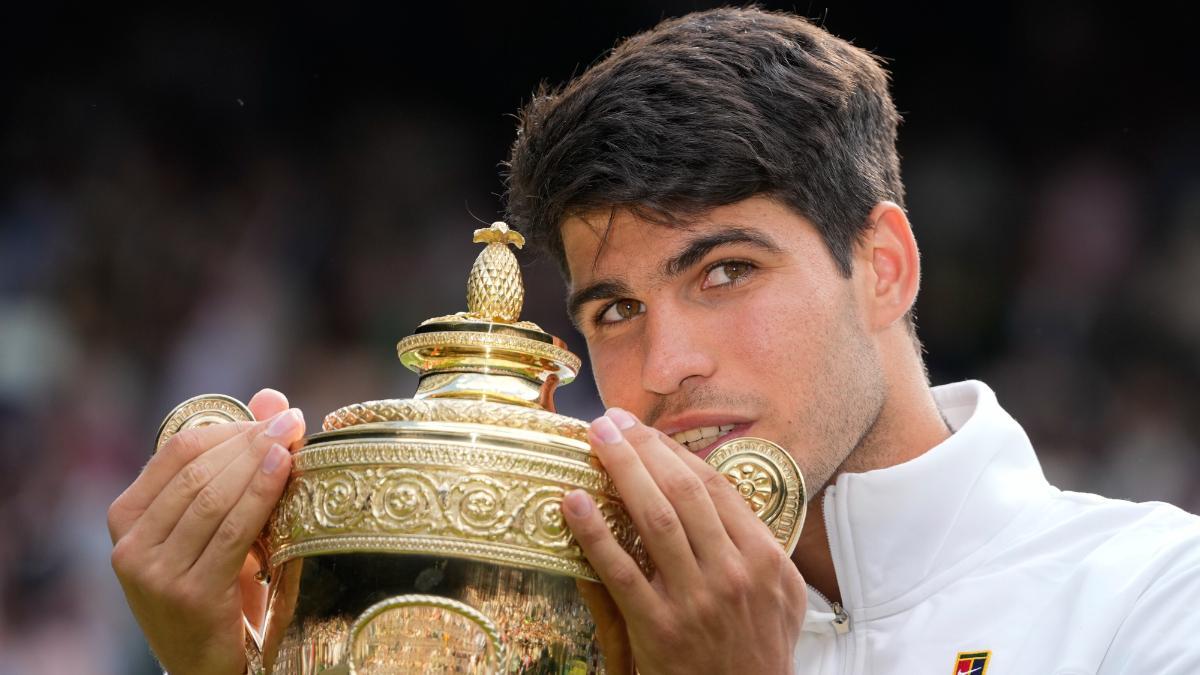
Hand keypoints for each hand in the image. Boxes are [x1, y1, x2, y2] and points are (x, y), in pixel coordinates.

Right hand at [108, 389, 305, 674]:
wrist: (209, 664)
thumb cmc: (218, 588)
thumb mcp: (219, 524)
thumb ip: (237, 461)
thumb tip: (271, 397)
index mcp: (127, 516)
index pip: (178, 449)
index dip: (231, 426)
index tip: (276, 415)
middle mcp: (129, 543)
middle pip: (198, 470)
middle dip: (251, 440)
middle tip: (293, 421)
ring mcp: (153, 571)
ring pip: (214, 496)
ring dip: (259, 461)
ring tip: (294, 438)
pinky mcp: (187, 593)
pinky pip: (232, 531)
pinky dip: (261, 493)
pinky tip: (285, 468)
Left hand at [563, 408, 805, 674]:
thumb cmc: (761, 651)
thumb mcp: (783, 596)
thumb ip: (758, 545)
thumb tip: (725, 497)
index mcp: (763, 558)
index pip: (713, 487)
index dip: (673, 451)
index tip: (644, 428)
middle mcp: (731, 573)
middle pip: (682, 492)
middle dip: (643, 448)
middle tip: (610, 421)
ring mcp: (695, 601)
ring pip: (654, 519)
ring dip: (621, 472)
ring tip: (595, 440)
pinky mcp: (658, 629)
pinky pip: (620, 572)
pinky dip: (594, 533)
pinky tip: (574, 503)